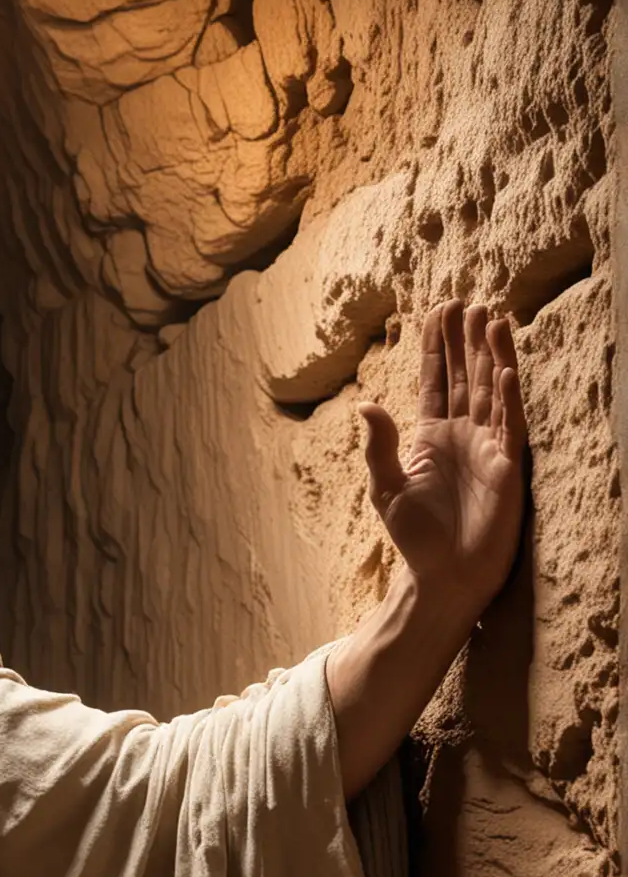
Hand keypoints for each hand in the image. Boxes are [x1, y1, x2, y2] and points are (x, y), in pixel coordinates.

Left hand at [357, 300, 525, 625]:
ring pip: (491, 391)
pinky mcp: (508, 469)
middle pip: (465, 376)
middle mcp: (463, 434)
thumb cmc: (414, 535)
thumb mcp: (385, 486)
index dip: (437, 346)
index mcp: (432, 435)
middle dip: (466, 339)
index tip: (439, 310)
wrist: (442, 575)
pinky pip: (510, 427)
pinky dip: (508, 398)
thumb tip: (366, 404)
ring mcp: (488, 448)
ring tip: (492, 318)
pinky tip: (506, 370)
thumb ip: (379, 445)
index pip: (435, 380)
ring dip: (491, 356)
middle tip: (468, 301)